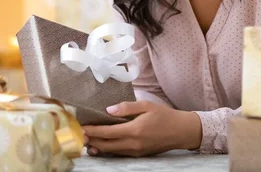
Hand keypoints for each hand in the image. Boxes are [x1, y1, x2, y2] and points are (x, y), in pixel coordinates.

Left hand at [82, 100, 201, 156]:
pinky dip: (108, 150)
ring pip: (111, 151)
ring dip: (98, 146)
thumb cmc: (165, 116)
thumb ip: (127, 107)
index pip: (107, 132)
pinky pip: (119, 153)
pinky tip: (101, 146)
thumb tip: (109, 109)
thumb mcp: (147, 105)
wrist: (181, 131)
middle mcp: (133, 144)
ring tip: (86, 141)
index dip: (93, 130)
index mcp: (134, 130)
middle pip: (106, 145)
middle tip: (78, 134)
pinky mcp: (139, 155)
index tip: (81, 126)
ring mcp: (136, 151)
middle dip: (91, 140)